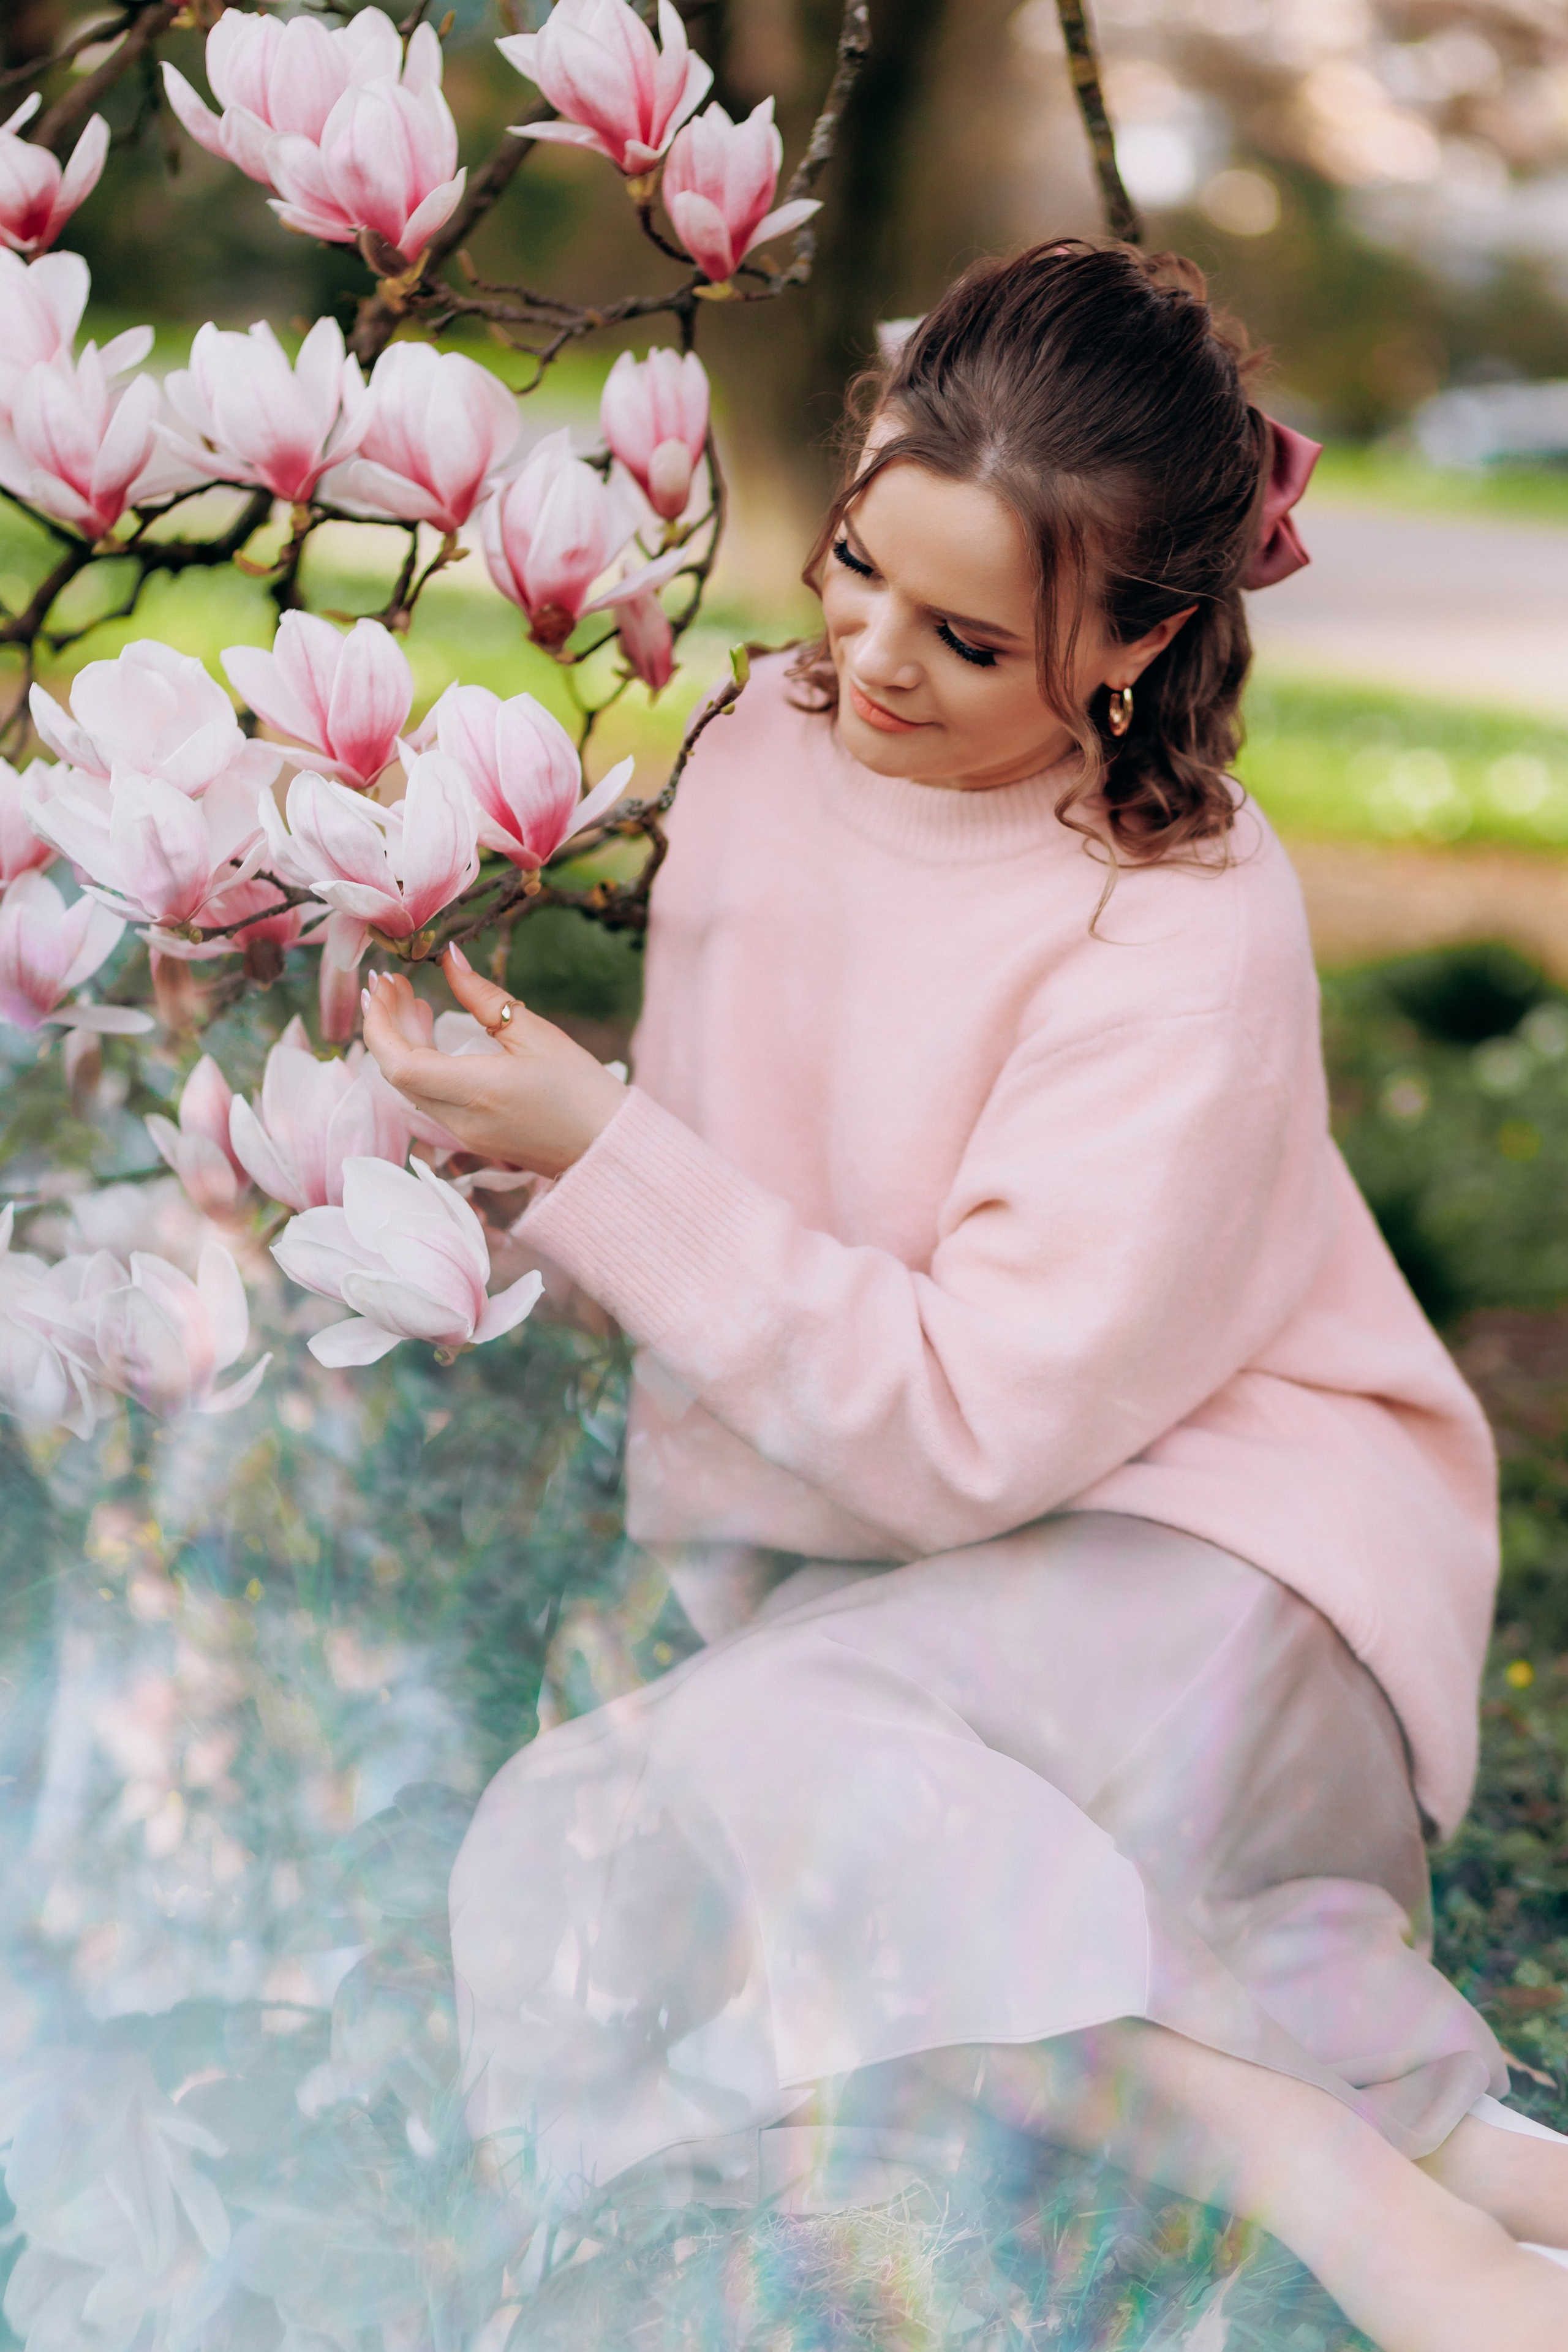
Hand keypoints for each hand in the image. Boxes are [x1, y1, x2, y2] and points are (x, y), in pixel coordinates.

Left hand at [360, 947, 626, 1178]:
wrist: (607, 1148)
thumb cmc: (581, 1089)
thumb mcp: (535, 1033)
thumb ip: (484, 996)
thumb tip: (450, 958)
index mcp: (476, 1091)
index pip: (400, 1064)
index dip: (379, 1025)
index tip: (380, 987)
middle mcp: (459, 1120)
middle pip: (398, 1074)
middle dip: (386, 1025)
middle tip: (391, 984)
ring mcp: (462, 1135)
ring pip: (411, 1087)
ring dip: (402, 1043)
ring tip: (409, 1000)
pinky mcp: (471, 1138)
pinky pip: (429, 1098)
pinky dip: (421, 1064)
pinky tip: (431, 1036)